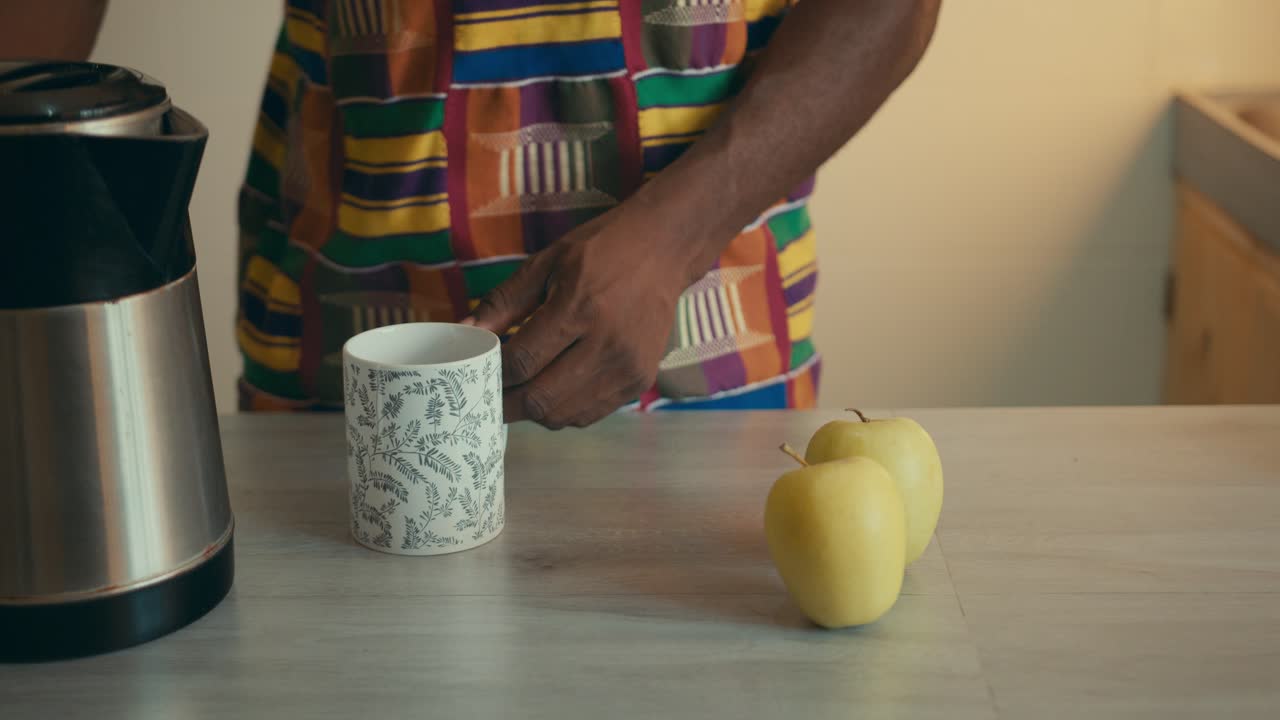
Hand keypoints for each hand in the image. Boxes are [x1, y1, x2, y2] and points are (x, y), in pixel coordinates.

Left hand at [465, 203, 699, 428]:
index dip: (491, 373)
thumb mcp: (547, 262)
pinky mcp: (639, 381)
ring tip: (518, 393)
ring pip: (563, 416)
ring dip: (533, 410)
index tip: (475, 371)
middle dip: (505, 403)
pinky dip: (563, 411)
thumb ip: (504, 301)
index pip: (521, 361)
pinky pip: (589, 414)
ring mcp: (627, 368)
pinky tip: (552, 390)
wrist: (664, 249)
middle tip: (487, 394)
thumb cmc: (601, 250)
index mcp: (578, 308)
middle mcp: (607, 344)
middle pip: (539, 399)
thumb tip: (466, 330)